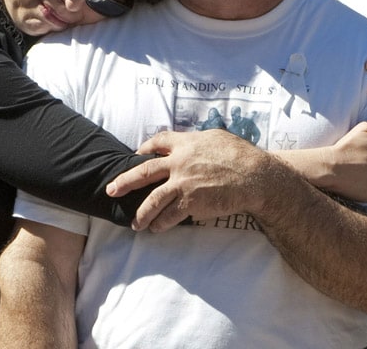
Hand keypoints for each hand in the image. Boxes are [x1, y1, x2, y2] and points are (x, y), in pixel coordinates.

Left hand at [106, 129, 271, 232]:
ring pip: (152, 200)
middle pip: (144, 171)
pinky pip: (169, 216)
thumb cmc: (242, 155)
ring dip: (141, 213)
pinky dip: (161, 223)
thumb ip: (200, 141)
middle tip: (111, 190)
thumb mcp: (217, 138)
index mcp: (186, 143)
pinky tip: (157, 229)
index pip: (158, 141)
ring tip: (135, 224)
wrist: (256, 177)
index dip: (145, 147)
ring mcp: (183, 183)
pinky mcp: (190, 202)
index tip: (137, 154)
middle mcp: (179, 162)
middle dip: (125, 181)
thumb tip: (194, 143)